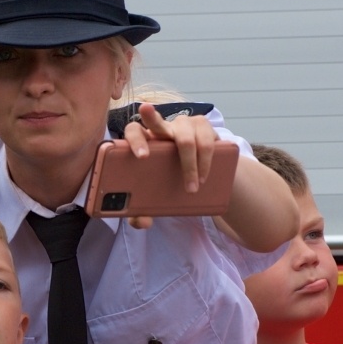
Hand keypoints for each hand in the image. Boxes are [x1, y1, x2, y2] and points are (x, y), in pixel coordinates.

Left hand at [120, 102, 218, 228]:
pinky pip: (207, 141)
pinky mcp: (205, 128)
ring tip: (192, 187)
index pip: (135, 131)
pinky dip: (205, 162)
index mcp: (147, 142)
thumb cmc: (173, 180)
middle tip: (145, 156)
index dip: (135, 140)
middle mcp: (164, 128)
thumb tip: (142, 222)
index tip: (140, 157)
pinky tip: (204, 176)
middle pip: (156, 121)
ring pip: (185, 138)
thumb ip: (144, 210)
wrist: (206, 173)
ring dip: (189, 166)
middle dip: (150, 124)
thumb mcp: (158, 196)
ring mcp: (185, 125)